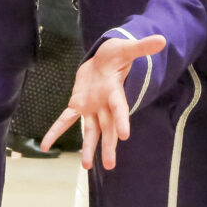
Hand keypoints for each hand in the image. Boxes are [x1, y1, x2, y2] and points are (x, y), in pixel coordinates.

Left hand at [41, 34, 165, 169]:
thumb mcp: (126, 48)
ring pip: (90, 131)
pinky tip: (45, 145)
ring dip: (88, 148)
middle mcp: (104, 105)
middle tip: (110, 165)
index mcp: (115, 93)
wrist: (104, 60)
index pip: (120, 108)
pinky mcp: (78, 104)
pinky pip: (66, 120)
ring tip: (86, 167)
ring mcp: (92, 107)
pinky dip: (55, 131)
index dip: (122, 120)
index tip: (125, 136)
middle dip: (108, 146)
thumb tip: (162, 40)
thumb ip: (142, 47)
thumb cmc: (116, 55)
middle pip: (108, 128)